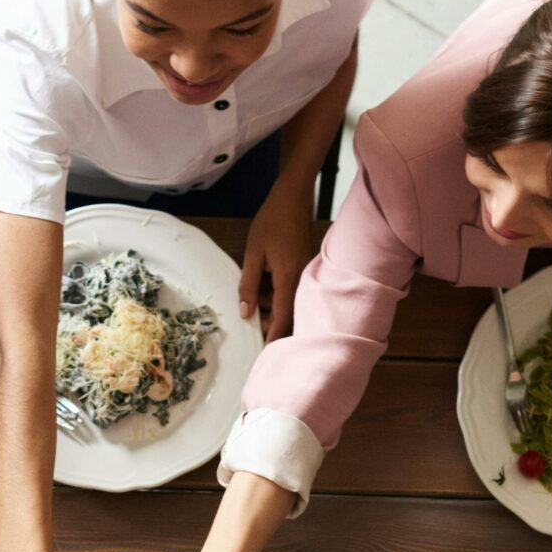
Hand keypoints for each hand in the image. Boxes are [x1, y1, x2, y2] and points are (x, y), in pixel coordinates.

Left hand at [239, 184, 316, 339]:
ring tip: (255, 292)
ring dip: (273, 306)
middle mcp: (301, 280)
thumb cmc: (271, 222)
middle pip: (288, 314)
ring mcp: (305, 274)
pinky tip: (265, 283)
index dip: (273, 337)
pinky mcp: (304, 269)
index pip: (282, 317)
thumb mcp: (253, 254)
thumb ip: (248, 285)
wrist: (293, 198)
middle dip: (270, 321)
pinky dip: (278, 294)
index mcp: (288, 278)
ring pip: (290, 303)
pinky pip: (292, 291)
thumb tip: (245, 313)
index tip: (265, 354)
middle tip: (251, 317)